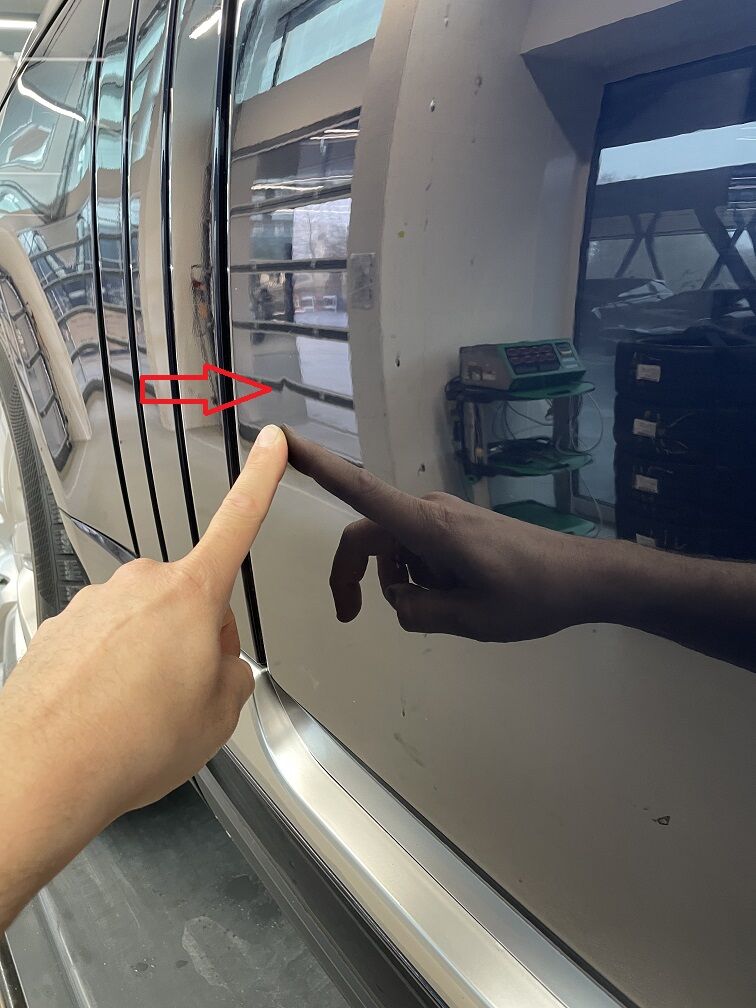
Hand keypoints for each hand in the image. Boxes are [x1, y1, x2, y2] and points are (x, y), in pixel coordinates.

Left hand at [0, 425, 286, 930]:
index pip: (238, 521)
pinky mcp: (59, 628)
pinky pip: (102, 643)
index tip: (272, 442)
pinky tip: (106, 713)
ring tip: (140, 715)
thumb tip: (220, 669)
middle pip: (189, 598)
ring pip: (143, 623)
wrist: (41, 772)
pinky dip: (110, 672)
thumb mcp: (219, 718)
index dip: (261, 478)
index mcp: (191, 596)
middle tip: (186, 694)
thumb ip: (233, 679)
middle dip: (195, 636)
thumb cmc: (131, 742)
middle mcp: (140, 586)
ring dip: (150, 658)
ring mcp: (94, 604)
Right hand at [283, 427, 598, 641]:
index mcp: (427, 527)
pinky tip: (459, 595)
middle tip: (350, 618)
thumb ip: (419, 612)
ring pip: (394, 549)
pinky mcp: (456, 525)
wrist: (584, 576)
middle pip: (367, 535)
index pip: (361, 490)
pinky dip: (421, 575)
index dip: (317, 464)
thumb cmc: (531, 596)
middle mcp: (428, 511)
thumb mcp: (470, 620)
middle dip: (355, 576)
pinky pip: (417, 548)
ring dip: (403, 582)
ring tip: (452, 608)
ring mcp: (442, 516)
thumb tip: (396, 600)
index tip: (281, 440)